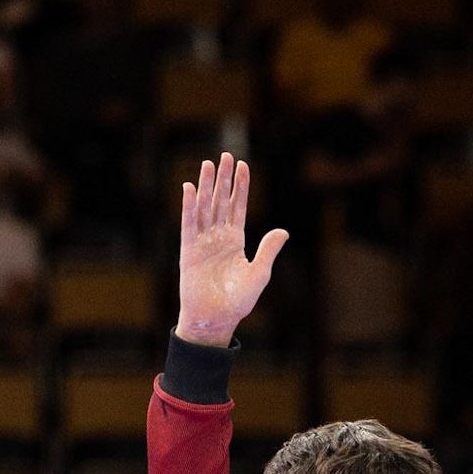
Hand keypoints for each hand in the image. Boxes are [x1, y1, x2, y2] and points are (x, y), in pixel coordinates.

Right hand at [176, 153, 287, 348]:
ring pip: (205, 207)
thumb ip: (269, 250)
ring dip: (206, 186)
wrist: (216, 318)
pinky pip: (189, 224)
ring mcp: (203, 242)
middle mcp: (218, 238)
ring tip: (208, 164)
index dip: (241, 187)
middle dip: (223, 179)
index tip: (243, 165)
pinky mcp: (189, 250)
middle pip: (220, 201)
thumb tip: (283, 231)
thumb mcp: (259, 273)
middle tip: (225, 155)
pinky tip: (189, 188)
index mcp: (235, 241)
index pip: (238, 207)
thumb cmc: (238, 301)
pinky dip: (189, 206)